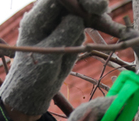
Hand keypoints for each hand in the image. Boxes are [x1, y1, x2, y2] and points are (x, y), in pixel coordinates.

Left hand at [0, 0, 108, 117]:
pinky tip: (95, 33)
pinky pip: (82, 25)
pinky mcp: (67, 34)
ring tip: (103, 24)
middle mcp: (47, 18)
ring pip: (79, 11)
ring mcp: (58, 25)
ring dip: (92, 15)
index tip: (91, 8)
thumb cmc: (34, 75)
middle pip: (72, 1)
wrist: (34, 93)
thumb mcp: (49, 55)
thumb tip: (78, 17)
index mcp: (36, 19)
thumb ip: (64, 33)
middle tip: (102, 10)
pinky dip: (90, 27)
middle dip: (88, 3)